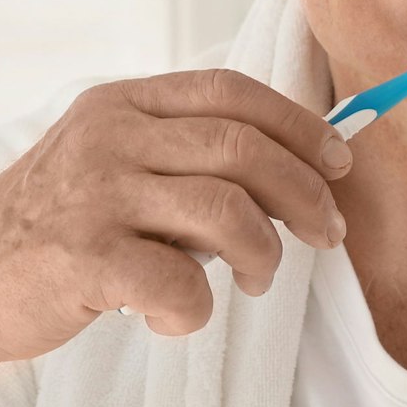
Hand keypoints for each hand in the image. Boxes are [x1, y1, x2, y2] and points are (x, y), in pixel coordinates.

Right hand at [0, 69, 352, 368]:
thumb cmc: (68, 217)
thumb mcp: (123, 158)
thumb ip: (194, 153)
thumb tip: (304, 170)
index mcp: (130, 102)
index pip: (234, 93)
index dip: (298, 125)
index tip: (339, 160)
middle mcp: (113, 135)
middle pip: (242, 149)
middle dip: (305, 192)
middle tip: (329, 231)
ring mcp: (96, 193)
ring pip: (225, 211)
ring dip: (265, 251)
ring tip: (260, 276)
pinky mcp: (82, 258)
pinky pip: (178, 281)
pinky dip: (198, 308)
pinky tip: (182, 313)